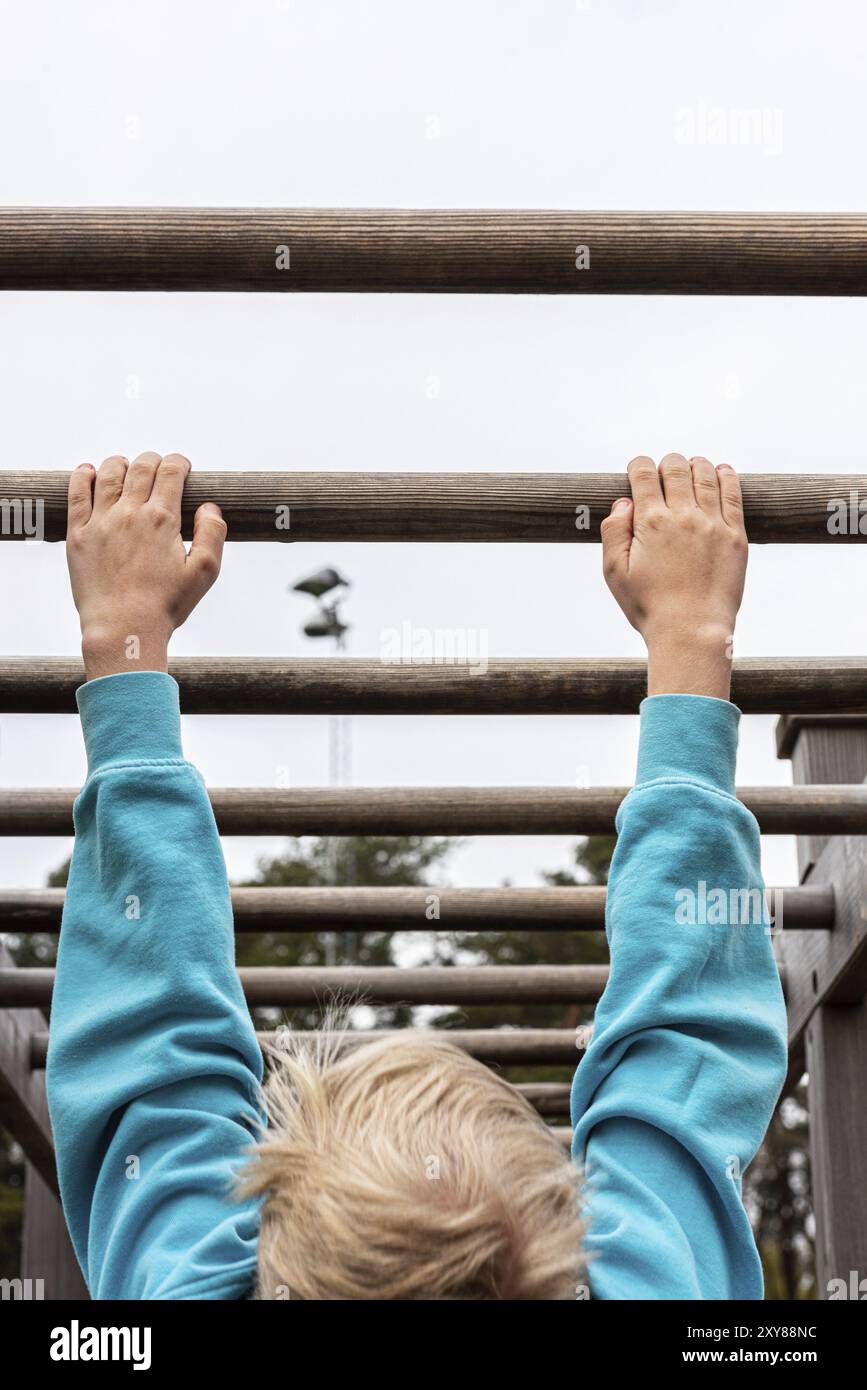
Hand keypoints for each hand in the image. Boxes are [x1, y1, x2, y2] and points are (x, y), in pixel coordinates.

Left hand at [66, 452, 226, 680]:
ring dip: (120, 464)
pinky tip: (87, 471)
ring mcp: (100, 522)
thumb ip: (212, 534)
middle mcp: (129, 513)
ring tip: (125, 466)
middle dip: (153, 460)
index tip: (182, 467)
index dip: (179, 463)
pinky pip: (76, 495)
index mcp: (162, 519)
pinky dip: (81, 477)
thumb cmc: (166, 605)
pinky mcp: (78, 536)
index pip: (170, 472)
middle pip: (140, 467)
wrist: (123, 629)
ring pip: (107, 474)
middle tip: (158, 467)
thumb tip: (210, 507)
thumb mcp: (204, 573)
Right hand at [601, 454, 747, 700]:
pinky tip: (721, 471)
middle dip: (666, 463)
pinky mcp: (736, 536)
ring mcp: (713, 524)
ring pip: (706, 475)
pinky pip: (733, 494)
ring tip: (692, 465)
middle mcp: (683, 516)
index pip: (644, 474)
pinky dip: (727, 476)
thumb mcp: (615, 573)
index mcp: (651, 522)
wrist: (692, 631)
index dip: (638, 465)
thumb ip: (613, 532)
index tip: (637, 470)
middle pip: (676, 468)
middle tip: (664, 470)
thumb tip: (624, 501)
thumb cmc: (649, 607)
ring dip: (696, 464)